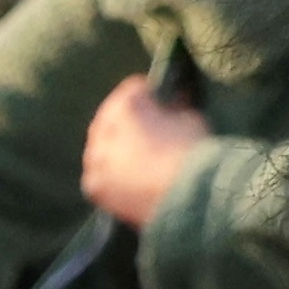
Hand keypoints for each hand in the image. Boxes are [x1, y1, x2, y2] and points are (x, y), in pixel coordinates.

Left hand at [75, 70, 214, 230]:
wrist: (189, 199)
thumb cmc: (193, 154)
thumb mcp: (190, 118)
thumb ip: (174, 108)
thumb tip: (172, 103)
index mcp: (126, 106)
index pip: (133, 90)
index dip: (150, 95)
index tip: (161, 103)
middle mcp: (102, 130)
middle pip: (111, 118)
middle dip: (127, 121)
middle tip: (147, 132)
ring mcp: (95, 159)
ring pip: (101, 148)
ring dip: (115, 149)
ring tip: (136, 158)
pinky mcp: (94, 186)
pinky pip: (99, 174)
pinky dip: (110, 175)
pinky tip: (127, 180)